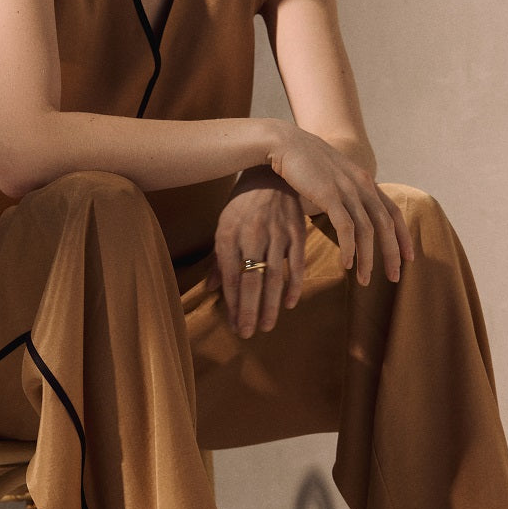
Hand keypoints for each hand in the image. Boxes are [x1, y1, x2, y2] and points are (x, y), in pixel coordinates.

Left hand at [209, 174, 306, 337]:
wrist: (271, 175)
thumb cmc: (242, 205)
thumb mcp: (223, 226)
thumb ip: (219, 259)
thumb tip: (211, 288)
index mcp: (228, 235)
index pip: (230, 276)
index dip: (232, 303)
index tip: (234, 325)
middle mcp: (252, 236)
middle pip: (250, 281)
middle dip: (249, 311)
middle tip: (248, 333)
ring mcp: (276, 235)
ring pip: (273, 277)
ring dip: (271, 305)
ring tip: (267, 326)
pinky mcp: (296, 233)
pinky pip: (296, 265)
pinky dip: (294, 286)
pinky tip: (289, 304)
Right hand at [268, 126, 413, 284]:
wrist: (285, 142)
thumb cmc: (304, 163)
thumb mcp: (332, 177)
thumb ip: (343, 193)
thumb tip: (346, 213)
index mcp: (365, 181)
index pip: (393, 212)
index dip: (403, 235)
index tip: (408, 257)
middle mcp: (362, 185)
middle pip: (386, 224)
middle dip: (392, 253)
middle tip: (395, 277)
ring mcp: (346, 190)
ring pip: (367, 230)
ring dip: (368, 258)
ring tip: (364, 279)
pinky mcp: (328, 195)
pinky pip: (345, 227)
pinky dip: (349, 248)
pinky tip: (346, 264)